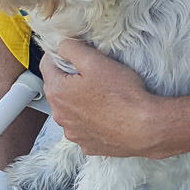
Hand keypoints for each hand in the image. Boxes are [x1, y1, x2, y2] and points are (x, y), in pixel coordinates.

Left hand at [40, 39, 156, 156]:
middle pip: (58, 88)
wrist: (143, 127)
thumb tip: (61, 45)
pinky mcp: (88, 145)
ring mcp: (74, 133)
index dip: (60, 55)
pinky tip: (107, 113)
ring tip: (103, 94)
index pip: (46, 65)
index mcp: (58, 93)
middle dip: (71, 78)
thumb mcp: (95, 61)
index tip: (75, 52)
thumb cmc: (121, 94)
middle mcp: (60, 116)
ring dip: (80, 100)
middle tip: (94, 72)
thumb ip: (72, 49)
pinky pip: (84, 127)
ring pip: (70, 109)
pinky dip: (91, 119)